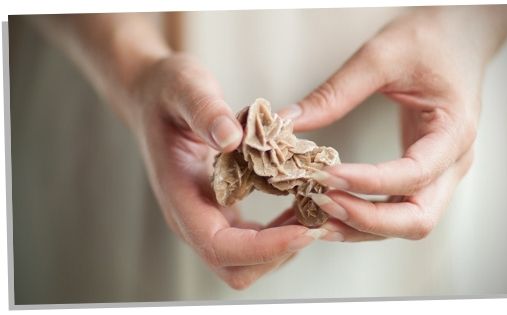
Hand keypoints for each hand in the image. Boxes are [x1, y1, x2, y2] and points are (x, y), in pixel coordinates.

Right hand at [128, 54, 329, 288]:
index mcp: (179, 195)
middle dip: (278, 254)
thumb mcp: (185, 88)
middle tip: (315, 222)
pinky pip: (253, 241)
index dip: (264, 248)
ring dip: (284, 247)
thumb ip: (205, 111)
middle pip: (235, 269)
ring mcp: (206, 217)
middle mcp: (191, 217)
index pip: (219, 246)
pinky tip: (299, 205)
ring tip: (314, 213)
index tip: (304, 230)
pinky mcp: (220, 211)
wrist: (152, 98)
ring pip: (247, 262)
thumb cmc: (166, 92)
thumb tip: (231, 137)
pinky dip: (280, 233)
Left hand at [279, 6, 506, 241]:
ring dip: (362, 226)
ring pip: (406, 223)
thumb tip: (289, 122)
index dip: (367, 182)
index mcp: (454, 131)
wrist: (458, 36)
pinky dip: (365, 217)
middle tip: (321, 204)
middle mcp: (453, 162)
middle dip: (366, 219)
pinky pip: (397, 209)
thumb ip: (335, 92)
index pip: (413, 175)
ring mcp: (440, 172)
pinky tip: (334, 211)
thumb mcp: (382, 55)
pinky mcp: (423, 174)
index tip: (324, 175)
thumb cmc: (431, 40)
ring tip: (317, 217)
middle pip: (417, 218)